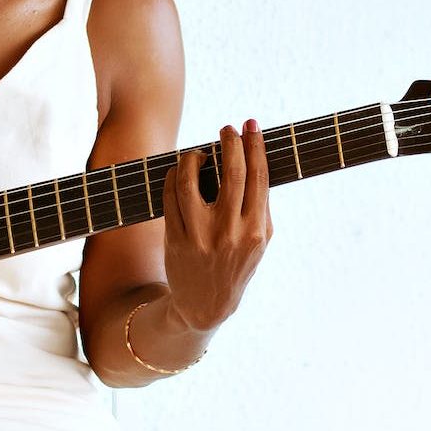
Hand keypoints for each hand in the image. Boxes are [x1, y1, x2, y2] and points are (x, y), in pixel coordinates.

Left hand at [161, 117, 273, 332]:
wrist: (206, 305)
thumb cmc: (237, 264)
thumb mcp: (260, 241)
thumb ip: (260, 206)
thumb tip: (254, 159)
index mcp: (255, 231)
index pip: (258, 178)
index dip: (255, 146)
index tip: (251, 125)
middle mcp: (229, 233)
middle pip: (231, 173)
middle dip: (230, 143)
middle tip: (227, 129)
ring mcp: (199, 237)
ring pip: (191, 182)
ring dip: (194, 157)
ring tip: (198, 152)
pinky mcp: (175, 240)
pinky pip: (170, 197)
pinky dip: (174, 176)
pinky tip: (180, 170)